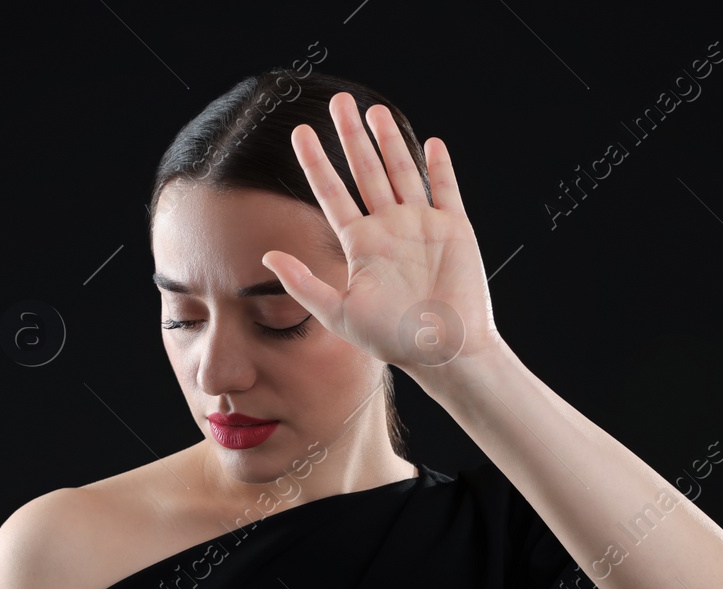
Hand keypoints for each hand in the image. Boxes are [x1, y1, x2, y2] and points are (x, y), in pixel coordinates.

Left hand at [261, 92, 502, 370]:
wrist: (443, 351)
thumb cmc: (392, 339)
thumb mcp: (339, 313)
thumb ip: (303, 284)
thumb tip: (268, 257)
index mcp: (361, 245)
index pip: (333, 194)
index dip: (316, 163)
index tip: (300, 133)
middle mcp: (389, 229)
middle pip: (366, 171)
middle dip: (351, 137)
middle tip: (338, 102)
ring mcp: (422, 226)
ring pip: (402, 172)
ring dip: (390, 141)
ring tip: (373, 111)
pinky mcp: (454, 228)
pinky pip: (445, 189)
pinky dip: (439, 167)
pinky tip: (430, 143)